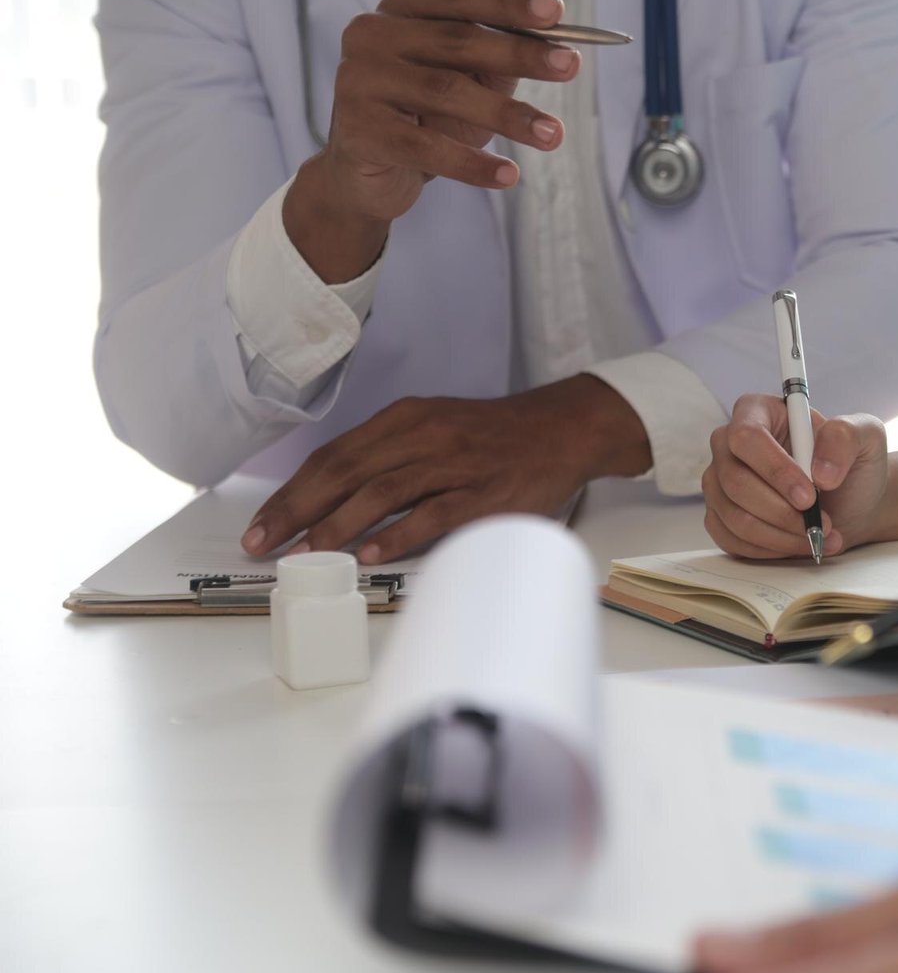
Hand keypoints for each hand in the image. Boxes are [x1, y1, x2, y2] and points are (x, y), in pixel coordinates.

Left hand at [241, 375, 648, 562]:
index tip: (260, 523)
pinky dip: (399, 534)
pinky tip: (371, 553)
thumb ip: (390, 455)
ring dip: (338, 524)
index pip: (333, 456)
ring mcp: (454, 464)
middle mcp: (422, 436)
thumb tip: (336, 497)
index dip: (292, 491)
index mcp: (404, 419)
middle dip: (298, 510)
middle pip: (346, 472)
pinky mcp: (484, 492)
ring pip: (382, 491)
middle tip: (263, 542)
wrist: (561, 428)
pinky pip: (434, 513)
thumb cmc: (493, 436)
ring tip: (306, 552)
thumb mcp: (434, 427)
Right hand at [283, 0, 579, 281]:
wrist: (365, 176)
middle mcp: (373, 35)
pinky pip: (427, 148)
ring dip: (508, 115)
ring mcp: (359, 80)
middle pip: (458, 40)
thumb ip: (501, 59)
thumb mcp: (468, 81)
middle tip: (571, 66)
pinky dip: (473, 164)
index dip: (508, 2)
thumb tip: (557, 48)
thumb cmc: (425, 119)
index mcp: (402, 10)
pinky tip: (509, 175)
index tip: (555, 12)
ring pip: (447, 92)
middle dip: (521, 53)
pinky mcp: (360, 132)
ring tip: (554, 135)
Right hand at [702, 395, 889, 558]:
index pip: (746, 437)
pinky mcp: (720, 517)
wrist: (851, 502)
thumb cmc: (851, 465)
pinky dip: (771, 549)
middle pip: (735, 482)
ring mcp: (720, 483)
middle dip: (782, 512)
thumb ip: (845, 438)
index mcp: (756, 412)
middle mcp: (728, 445)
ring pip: (735, 517)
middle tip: (822, 524)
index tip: (810, 497)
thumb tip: (820, 472)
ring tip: (819, 537)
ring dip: (782, 536)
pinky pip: (732, 540)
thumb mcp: (866, 437)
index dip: (775, 470)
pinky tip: (799, 544)